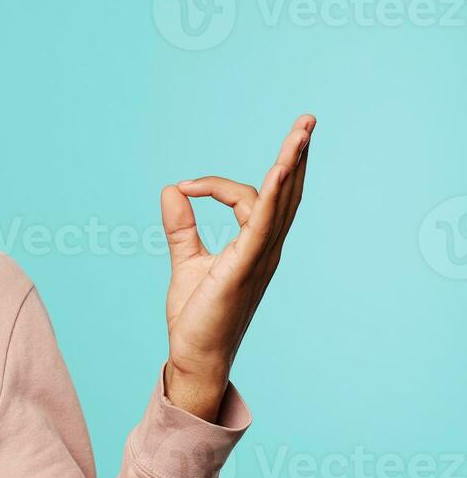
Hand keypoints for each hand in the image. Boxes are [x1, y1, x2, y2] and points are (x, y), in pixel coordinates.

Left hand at [159, 114, 314, 419]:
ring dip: (291, 165)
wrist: (194, 356)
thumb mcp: (187, 261)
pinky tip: (280, 171)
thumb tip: (171, 190)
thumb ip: (182, 226)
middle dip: (296, 156)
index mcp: (254, 245)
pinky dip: (273, 197)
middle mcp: (266, 248)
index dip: (217, 184)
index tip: (184, 187)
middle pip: (287, 193)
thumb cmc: (197, 316)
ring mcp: (260, 258)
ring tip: (302, 132)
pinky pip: (264, 226)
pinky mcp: (245, 268)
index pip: (250, 197)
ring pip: (282, 203)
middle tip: (307, 121)